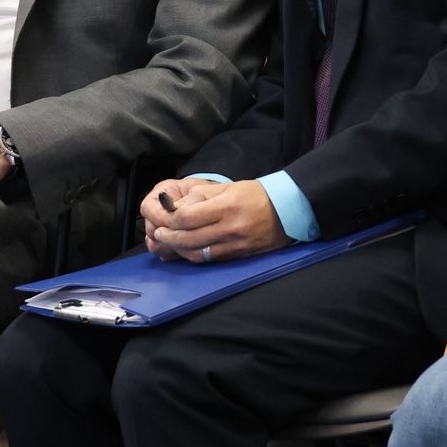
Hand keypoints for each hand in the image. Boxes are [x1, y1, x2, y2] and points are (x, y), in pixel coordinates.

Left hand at [146, 178, 286, 262]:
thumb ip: (201, 196)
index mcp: (226, 207)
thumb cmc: (256, 195)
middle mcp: (229, 228)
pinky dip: (193, 256)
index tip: (162, 217)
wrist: (287, 210)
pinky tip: (186, 250)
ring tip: (169, 242)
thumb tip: (176, 207)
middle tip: (158, 232)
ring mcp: (234, 244)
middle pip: (188, 238)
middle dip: (169, 236)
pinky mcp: (238, 255)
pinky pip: (210, 259)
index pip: (188, 218)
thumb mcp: (228, 187)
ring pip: (197, 253)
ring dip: (178, 249)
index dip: (170, 219)